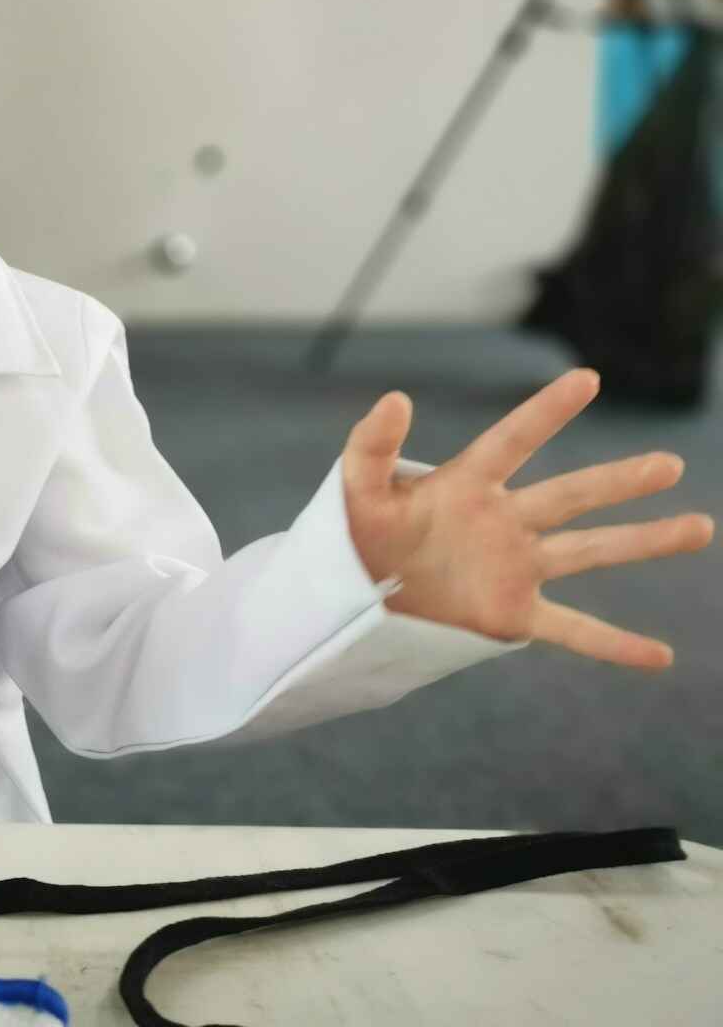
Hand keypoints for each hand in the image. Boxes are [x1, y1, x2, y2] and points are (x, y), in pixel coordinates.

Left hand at [341, 368, 711, 669]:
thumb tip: (395, 398)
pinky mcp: (511, 615)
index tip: (587, 378)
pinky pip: (573, 630)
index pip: (513, 441)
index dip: (546, 411)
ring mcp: (513, 567)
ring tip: (698, 526)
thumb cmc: (353, 536)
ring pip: (589, 550)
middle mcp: (501, 521)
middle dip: (619, 480)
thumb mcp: (353, 489)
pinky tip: (660, 656)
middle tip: (669, 463)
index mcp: (464, 484)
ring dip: (642, 541)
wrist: (348, 596)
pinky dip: (615, 644)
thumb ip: (371, 446)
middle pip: (570, 496)